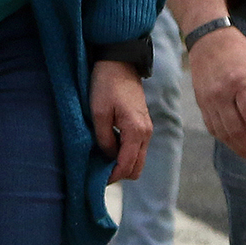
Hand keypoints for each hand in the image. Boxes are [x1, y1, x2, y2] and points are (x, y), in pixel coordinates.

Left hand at [91, 58, 152, 181]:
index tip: (98, 180)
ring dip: (122, 164)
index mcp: (136, 131)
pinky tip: (109, 148)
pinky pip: (136, 148)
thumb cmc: (106, 85)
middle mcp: (146, 133)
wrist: (119, 63)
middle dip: (120, 173)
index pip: (127, 165)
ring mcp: (147, 129)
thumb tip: (108, 156)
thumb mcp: (99, 113)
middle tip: (99, 172)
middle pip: (137, 167)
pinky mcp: (143, 124)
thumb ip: (104, 139)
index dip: (113, 176)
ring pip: (137, 158)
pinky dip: (125, 153)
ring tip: (102, 161)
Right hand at [187, 22, 245, 163]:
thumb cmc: (238, 50)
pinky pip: (211, 127)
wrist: (208, 40)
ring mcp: (208, 100)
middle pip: (235, 129)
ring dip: (237, 147)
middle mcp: (221, 94)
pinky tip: (235, 143)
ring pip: (222, 132)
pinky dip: (224, 138)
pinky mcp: (201, 103)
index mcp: (239, 83)